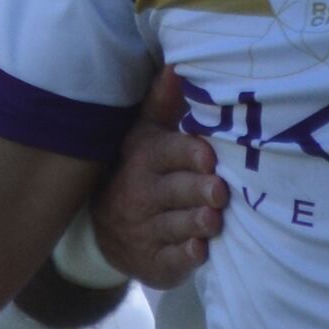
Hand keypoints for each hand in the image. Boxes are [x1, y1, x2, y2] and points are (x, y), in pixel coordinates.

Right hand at [92, 74, 219, 287]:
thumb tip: (176, 64)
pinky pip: (172, 260)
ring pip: (176, 226)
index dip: (187, 155)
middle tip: (218, 191)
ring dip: (197, 223)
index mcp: (143, 160)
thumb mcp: (146, 136)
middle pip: (175, 191)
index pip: (165, 153)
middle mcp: (140, 195)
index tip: (208, 156)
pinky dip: (186, 256)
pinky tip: (199, 250)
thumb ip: (163, 104)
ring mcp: (146, 231)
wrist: (109, 233)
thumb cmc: (142, 173)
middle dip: (198, 191)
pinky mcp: (155, 263)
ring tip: (213, 219)